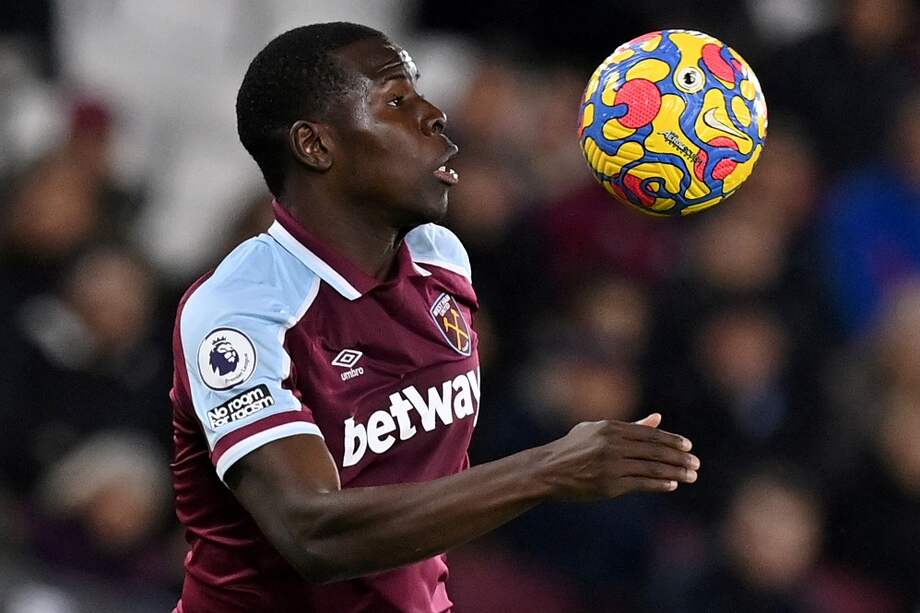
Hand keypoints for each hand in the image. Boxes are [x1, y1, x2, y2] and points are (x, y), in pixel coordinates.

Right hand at [541, 413, 699, 500]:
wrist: (548, 470)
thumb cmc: (573, 448)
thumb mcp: (597, 430)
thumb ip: (630, 425)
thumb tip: (658, 418)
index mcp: (611, 428)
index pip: (650, 434)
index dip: (672, 441)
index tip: (688, 447)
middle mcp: (613, 444)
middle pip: (655, 451)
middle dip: (679, 458)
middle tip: (696, 463)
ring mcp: (612, 465)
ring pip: (652, 468)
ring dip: (675, 472)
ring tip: (691, 476)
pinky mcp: (610, 484)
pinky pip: (642, 483)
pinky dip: (659, 484)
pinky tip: (672, 485)